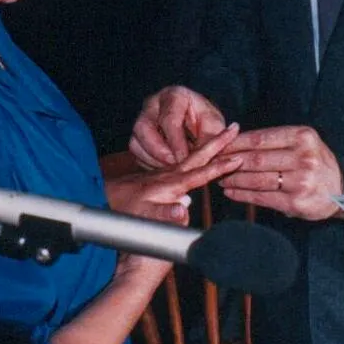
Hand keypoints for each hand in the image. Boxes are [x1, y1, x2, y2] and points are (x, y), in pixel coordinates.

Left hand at [106, 124, 242, 223]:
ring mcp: (166, 173)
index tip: (238, 157)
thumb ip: (164, 214)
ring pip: (193, 156)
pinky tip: (203, 153)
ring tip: (225, 134)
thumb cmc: (123, 210)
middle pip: (199, 155)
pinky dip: (198, 153)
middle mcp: (170, 175)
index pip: (201, 172)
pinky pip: (185, 160)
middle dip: (218, 142)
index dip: (220, 166)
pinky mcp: (161, 175)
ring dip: (210, 145)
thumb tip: (184, 210)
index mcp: (171, 184)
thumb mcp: (143, 216)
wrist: (105, 200)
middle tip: (235, 127)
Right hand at [130, 85, 225, 168]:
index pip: (169, 119)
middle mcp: (153, 104)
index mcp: (175, 96)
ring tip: (173, 170)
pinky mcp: (137, 136)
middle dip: (160, 152)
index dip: (176, 143)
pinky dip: (149, 164)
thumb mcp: (214, 128)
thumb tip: (209, 163)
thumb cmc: (207, 122)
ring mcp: (141, 119)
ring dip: (153, 160)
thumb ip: (212, 142)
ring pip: (135, 142)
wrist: (199, 125)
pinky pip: (135, 152)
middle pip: (143, 128)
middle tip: (177, 166)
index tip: (185, 160)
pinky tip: (166, 170)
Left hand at [219, 124, 343, 220]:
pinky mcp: (296, 201)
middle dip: (230, 162)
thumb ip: (276, 142)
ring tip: (221, 179)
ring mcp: (300, 180)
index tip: (219, 146)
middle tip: (214, 164)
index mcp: (303, 136)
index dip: (235, 143)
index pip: (259, 138)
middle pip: (255, 158)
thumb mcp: (304, 144)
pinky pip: (262, 196)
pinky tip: (231, 192)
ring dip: (233, 179)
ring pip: (256, 178)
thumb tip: (236, 141)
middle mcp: (303, 156)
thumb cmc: (317, 164)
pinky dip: (242, 194)